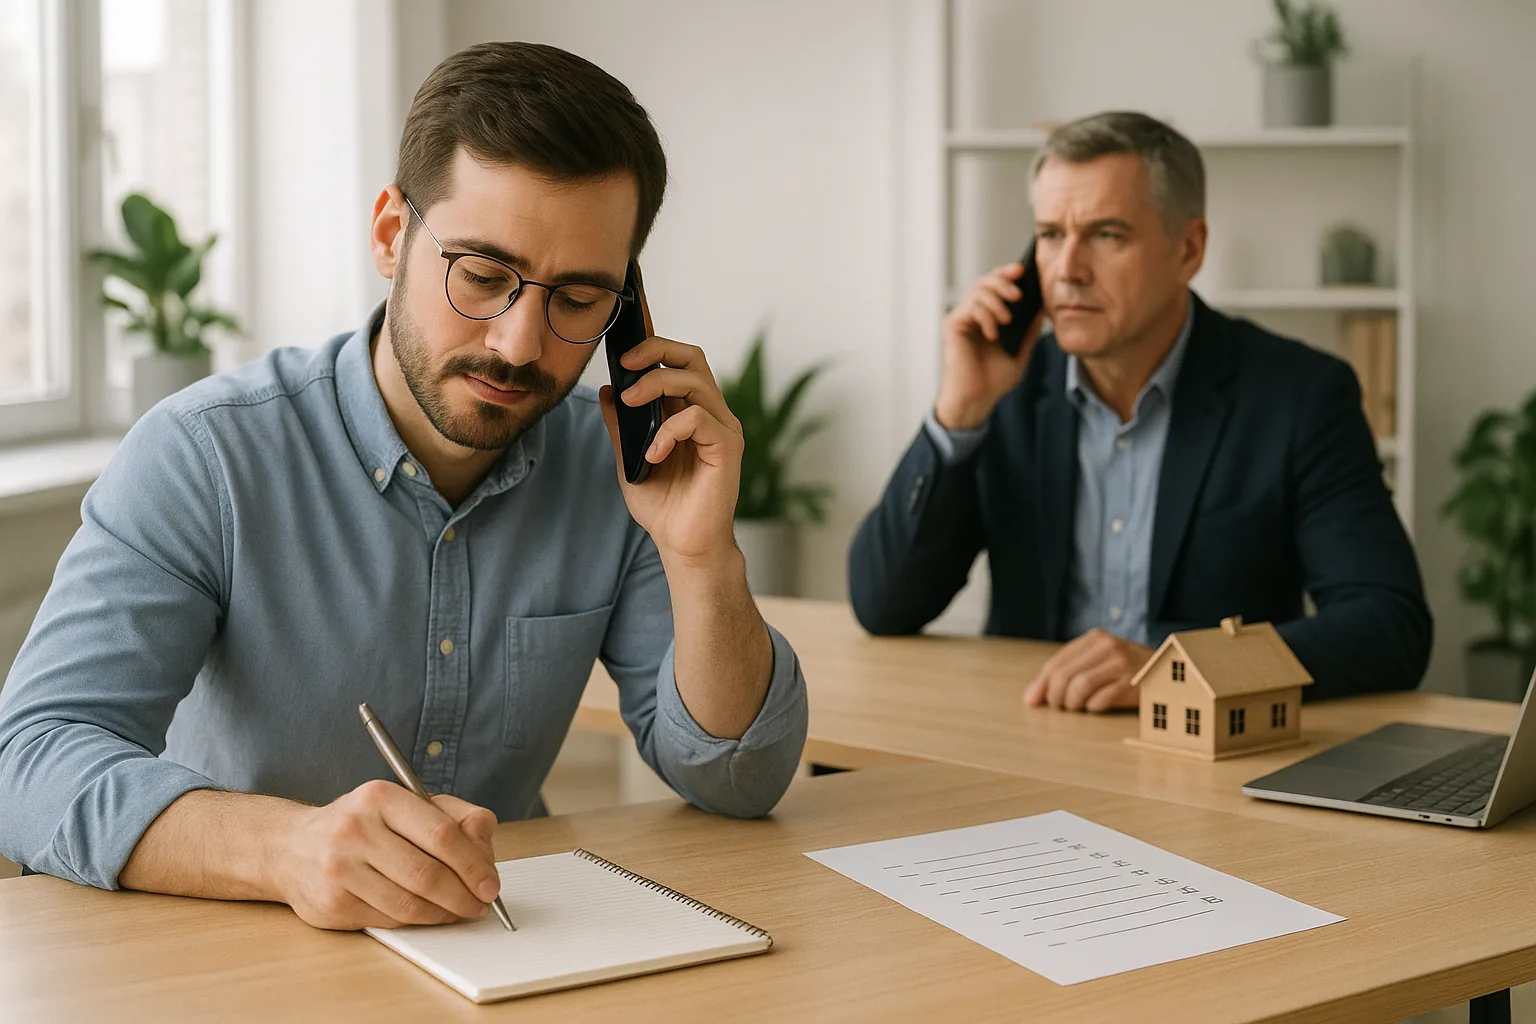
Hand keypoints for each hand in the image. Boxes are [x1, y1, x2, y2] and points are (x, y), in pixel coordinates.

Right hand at [274, 779, 500, 929]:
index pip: (442, 834)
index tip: (491, 883)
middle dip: (464, 895)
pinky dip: (417, 921)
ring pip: (409, 904)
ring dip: (444, 913)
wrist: (289, 847)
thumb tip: (485, 839)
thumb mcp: (404, 803)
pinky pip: (389, 920)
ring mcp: (340, 870)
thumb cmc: (361, 824)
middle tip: (482, 903)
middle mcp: (355, 831)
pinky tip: (427, 914)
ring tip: (460, 911)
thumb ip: (452, 815)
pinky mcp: (331, 905)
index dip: (474, 864)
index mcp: (380, 798)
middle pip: (427, 874)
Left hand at [600, 336, 742, 565]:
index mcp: (691, 412)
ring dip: (656, 385)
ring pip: (695, 381)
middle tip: (626, 365)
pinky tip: (653, 453)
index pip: (680, 362)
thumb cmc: (665, 507)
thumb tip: (606, 391)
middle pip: (693, 358)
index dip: (654, 349)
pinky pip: (698, 418)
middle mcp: (712, 414)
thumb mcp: (630, 459)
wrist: (683, 545)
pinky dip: (669, 430)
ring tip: (630, 405)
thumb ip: (622, 426)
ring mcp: (723, 429)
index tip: (621, 358)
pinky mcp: (728, 447)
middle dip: (656, 351)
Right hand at [934, 262, 1045, 430]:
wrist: (976, 399)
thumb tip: (1043, 307)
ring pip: (977, 290)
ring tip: (1007, 320)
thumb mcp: (1021, 351)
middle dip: (1003, 282)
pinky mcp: (953, 326)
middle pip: (985, 281)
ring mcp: (962, 318)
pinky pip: (970, 308)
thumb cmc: (994, 379)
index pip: (996, 286)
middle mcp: (973, 314)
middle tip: (1018, 295)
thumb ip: (1029, 329)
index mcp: (989, 316)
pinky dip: (985, 317)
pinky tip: (993, 335)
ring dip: (996, 301)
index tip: (1022, 270)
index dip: (1007, 274)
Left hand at [1023, 629, 1151, 712]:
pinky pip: (1099, 701)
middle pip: (1064, 676)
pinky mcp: (1133, 683)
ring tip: (1076, 708)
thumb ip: (1067, 672)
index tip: (1031, 701)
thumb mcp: (1098, 660)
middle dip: (1054, 697)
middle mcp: (1108, 646)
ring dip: (1072, 704)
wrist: (1169, 671)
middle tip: (1058, 708)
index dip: (1041, 684)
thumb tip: (1030, 698)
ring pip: (1079, 688)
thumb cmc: (1125, 669)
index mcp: (1095, 638)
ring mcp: (1122, 664)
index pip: (1056, 662)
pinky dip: (1092, 708)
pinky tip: (1095, 707)